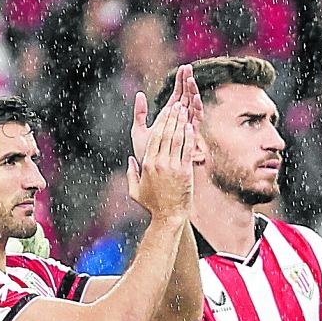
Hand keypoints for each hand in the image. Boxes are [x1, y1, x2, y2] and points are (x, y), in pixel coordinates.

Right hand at [128, 96, 194, 218]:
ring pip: (176, 139)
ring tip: (184, 110)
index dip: (160, 122)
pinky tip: (190, 126)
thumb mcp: (135, 190)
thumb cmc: (152, 205)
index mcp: (147, 164)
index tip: (165, 111)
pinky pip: (187, 150)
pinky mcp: (185, 172)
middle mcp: (159, 163)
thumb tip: (131, 159)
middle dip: (171, 117)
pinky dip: (189, 137)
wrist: (168, 217)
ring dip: (180, 122)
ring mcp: (172, 167)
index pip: (153, 137)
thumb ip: (131, 173)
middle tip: (176, 104)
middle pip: (165, 134)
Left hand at [131, 66, 200, 170]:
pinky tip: (194, 99)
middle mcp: (180, 123)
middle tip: (189, 68)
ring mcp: (187, 130)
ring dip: (192, 94)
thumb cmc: (147, 157)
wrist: (155, 177)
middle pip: (187, 98)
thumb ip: (139, 114)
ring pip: (193, 108)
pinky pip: (196, 122)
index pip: (177, 95)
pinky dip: (196, 110)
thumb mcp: (139, 133)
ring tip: (191, 80)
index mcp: (168, 118)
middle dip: (188, 83)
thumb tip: (141, 94)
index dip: (181, 81)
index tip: (184, 67)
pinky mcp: (191, 139)